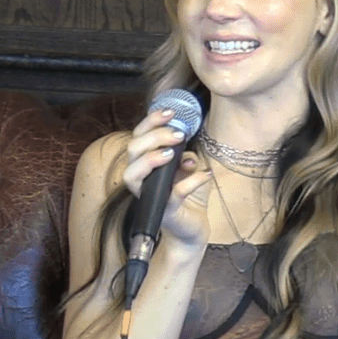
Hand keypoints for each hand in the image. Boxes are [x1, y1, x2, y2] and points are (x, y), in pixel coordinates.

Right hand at [120, 109, 212, 247]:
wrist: (192, 225)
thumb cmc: (185, 193)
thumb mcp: (187, 166)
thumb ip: (183, 152)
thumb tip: (185, 145)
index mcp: (145, 163)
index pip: (137, 136)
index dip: (150, 121)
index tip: (170, 112)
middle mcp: (140, 178)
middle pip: (131, 150)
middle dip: (154, 137)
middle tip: (178, 134)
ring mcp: (148, 195)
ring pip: (132, 174)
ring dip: (152, 158)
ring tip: (174, 153)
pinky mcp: (164, 211)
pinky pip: (173, 193)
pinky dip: (192, 181)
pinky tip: (206, 174)